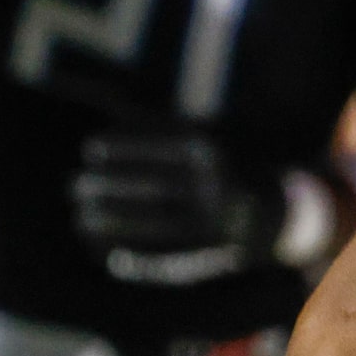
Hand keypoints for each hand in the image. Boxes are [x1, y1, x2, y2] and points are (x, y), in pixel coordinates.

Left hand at [71, 133, 333, 284]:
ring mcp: (214, 220)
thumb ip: (161, 121)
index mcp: (215, 150)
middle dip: (106, 189)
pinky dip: (127, 249)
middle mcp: (216, 185)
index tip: (89, 150)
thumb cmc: (230, 160)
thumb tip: (104, 103)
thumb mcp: (208, 131)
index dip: (119, 149)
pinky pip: (160, 252)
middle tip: (74, 187)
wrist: (280, 210)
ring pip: (152, 223)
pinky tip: (100, 244)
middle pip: (150, 188)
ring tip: (80, 216)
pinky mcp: (210, 251)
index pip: (157, 148)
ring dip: (110, 222)